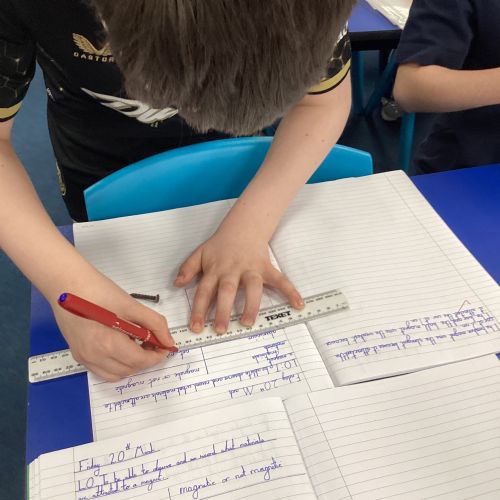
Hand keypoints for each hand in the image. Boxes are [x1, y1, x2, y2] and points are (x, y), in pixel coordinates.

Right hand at [53, 278, 175, 381]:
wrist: (67, 284)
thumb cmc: (99, 291)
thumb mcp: (132, 305)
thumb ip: (155, 324)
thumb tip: (168, 341)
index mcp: (108, 344)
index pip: (139, 361)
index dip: (156, 356)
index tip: (165, 347)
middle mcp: (93, 356)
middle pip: (129, 369)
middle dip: (145, 360)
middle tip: (153, 343)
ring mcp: (83, 357)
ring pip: (115, 374)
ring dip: (131, 364)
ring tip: (137, 344)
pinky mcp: (78, 354)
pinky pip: (102, 370)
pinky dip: (116, 364)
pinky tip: (121, 347)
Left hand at [173, 227, 302, 333]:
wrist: (243, 226)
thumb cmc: (221, 244)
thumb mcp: (200, 253)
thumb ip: (188, 268)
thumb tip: (176, 285)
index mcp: (215, 269)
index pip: (204, 291)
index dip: (198, 310)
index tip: (195, 327)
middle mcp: (232, 270)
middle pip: (227, 291)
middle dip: (222, 310)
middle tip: (219, 329)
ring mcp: (251, 269)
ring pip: (252, 287)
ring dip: (250, 305)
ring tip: (247, 322)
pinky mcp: (266, 268)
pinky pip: (280, 280)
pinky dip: (291, 291)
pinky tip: (298, 304)